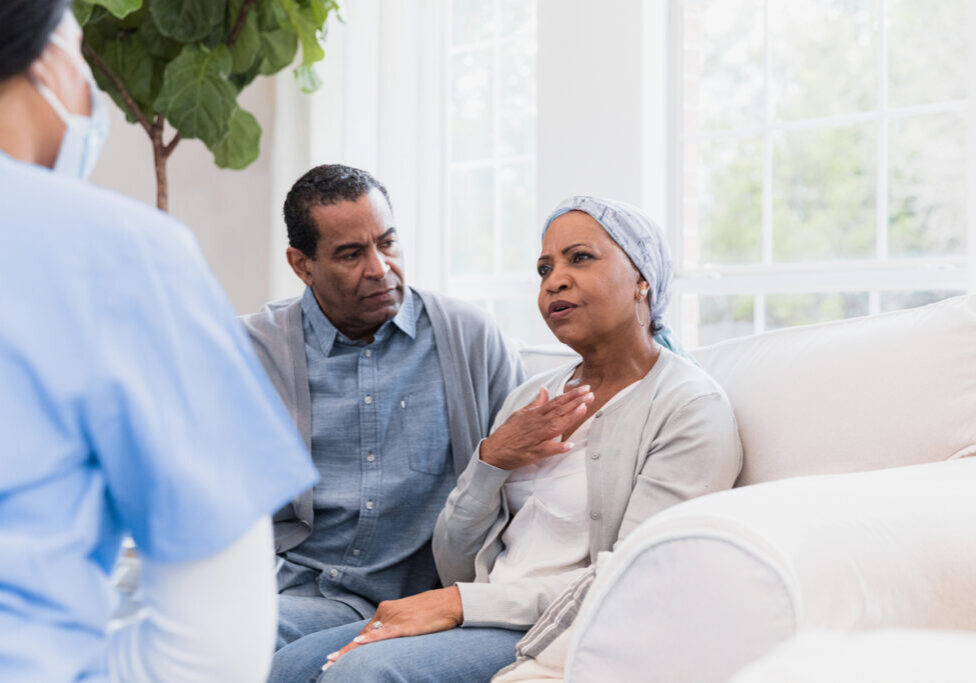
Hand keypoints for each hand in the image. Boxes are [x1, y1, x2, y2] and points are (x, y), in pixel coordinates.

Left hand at [321, 587, 462, 670]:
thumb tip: (382, 641)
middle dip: (344, 652)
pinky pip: (385, 634)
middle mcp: (387, 613)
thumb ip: (394, 628)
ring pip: (368, 637)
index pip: (364, 632)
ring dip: (349, 651)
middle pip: (362, 636)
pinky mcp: (406, 626)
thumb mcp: (408, 618)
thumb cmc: (432, 611)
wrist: (451, 603)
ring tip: (333, 661)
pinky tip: (359, 643)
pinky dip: (371, 639)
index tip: (334, 657)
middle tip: (326, 663)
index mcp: (386, 610)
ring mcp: (395, 619)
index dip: (349, 647)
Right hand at [479, 386, 593, 469]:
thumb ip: (535, 403)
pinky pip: (547, 449)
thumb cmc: (508, 433)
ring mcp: (536, 437)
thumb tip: (544, 390)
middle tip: (590, 394)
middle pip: (559, 411)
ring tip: (583, 408)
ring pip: (556, 426)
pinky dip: (558, 447)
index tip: (585, 389)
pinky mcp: (533, 452)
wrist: (494, 451)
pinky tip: (569, 445)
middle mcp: (537, 423)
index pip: (556, 402)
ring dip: (570, 417)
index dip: (571, 395)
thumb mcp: (520, 414)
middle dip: (576, 402)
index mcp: (535, 414)